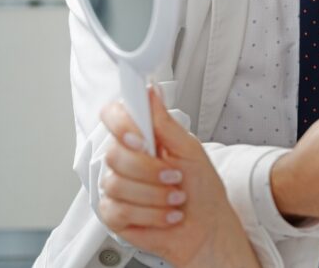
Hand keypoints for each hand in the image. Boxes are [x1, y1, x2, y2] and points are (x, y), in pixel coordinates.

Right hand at [99, 88, 258, 267]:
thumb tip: (152, 91)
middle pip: (114, 154)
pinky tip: (166, 214)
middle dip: (150, 170)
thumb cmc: (201, 188)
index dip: (122, 126)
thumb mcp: (190, 150)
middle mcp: (125, 159)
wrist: (206, 227)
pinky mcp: (113, 214)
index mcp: (141, 138)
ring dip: (156, 195)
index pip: (113, 117)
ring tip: (175, 197)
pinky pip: (119, 210)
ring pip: (117, 184)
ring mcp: (116, 187)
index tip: (142, 139)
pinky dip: (151, 215)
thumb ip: (166, 122)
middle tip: (174, 176)